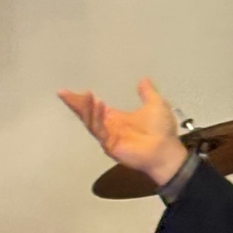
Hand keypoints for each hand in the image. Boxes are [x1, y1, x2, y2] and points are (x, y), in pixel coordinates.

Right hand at [57, 78, 187, 187]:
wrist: (168, 152)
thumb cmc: (163, 132)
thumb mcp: (156, 105)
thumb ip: (148, 93)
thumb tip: (144, 80)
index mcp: (116, 119)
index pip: (94, 108)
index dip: (82, 100)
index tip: (67, 91)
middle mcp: (110, 128)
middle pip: (87, 115)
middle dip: (76, 104)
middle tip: (64, 93)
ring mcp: (109, 138)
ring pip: (91, 122)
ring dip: (87, 108)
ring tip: (87, 95)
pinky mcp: (111, 146)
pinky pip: (100, 131)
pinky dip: (97, 117)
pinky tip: (98, 105)